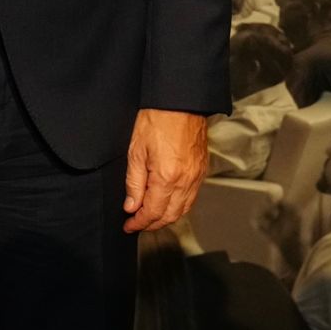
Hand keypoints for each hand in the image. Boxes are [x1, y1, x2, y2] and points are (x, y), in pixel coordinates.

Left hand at [123, 108, 208, 232]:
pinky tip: (166, 204)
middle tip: (136, 224)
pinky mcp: (202, 171)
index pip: (153, 212)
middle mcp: (186, 181)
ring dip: (166, 217)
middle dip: (152, 224)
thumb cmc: (156, 121)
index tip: (128, 226)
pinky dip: (178, 206)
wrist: (180, 103)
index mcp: (167, 177)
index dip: (139, 222)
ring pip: (183, 210)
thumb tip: (131, 206)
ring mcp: (197, 177)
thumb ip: (134, 182)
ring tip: (149, 217)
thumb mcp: (136, 151)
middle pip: (170, 215)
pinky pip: (191, 198)